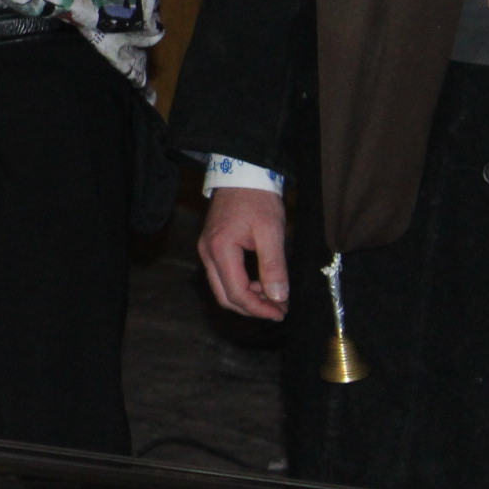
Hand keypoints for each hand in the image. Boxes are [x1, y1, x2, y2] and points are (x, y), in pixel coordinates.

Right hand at [198, 186, 289, 319]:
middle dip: (251, 308)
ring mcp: (207, 250)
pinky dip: (241, 286)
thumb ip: (274, 266)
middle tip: (278, 310)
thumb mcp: (271, 232)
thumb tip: (279, 297)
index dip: (259, 308)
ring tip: (274, 297)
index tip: (281, 312)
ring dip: (247, 298)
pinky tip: (261, 283)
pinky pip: (223, 276)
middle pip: (224, 296)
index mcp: (220, 250)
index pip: (236, 293)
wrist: (242, 175)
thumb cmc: (257, 200)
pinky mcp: (212, 247)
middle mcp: (207, 253)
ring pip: (222, 288)